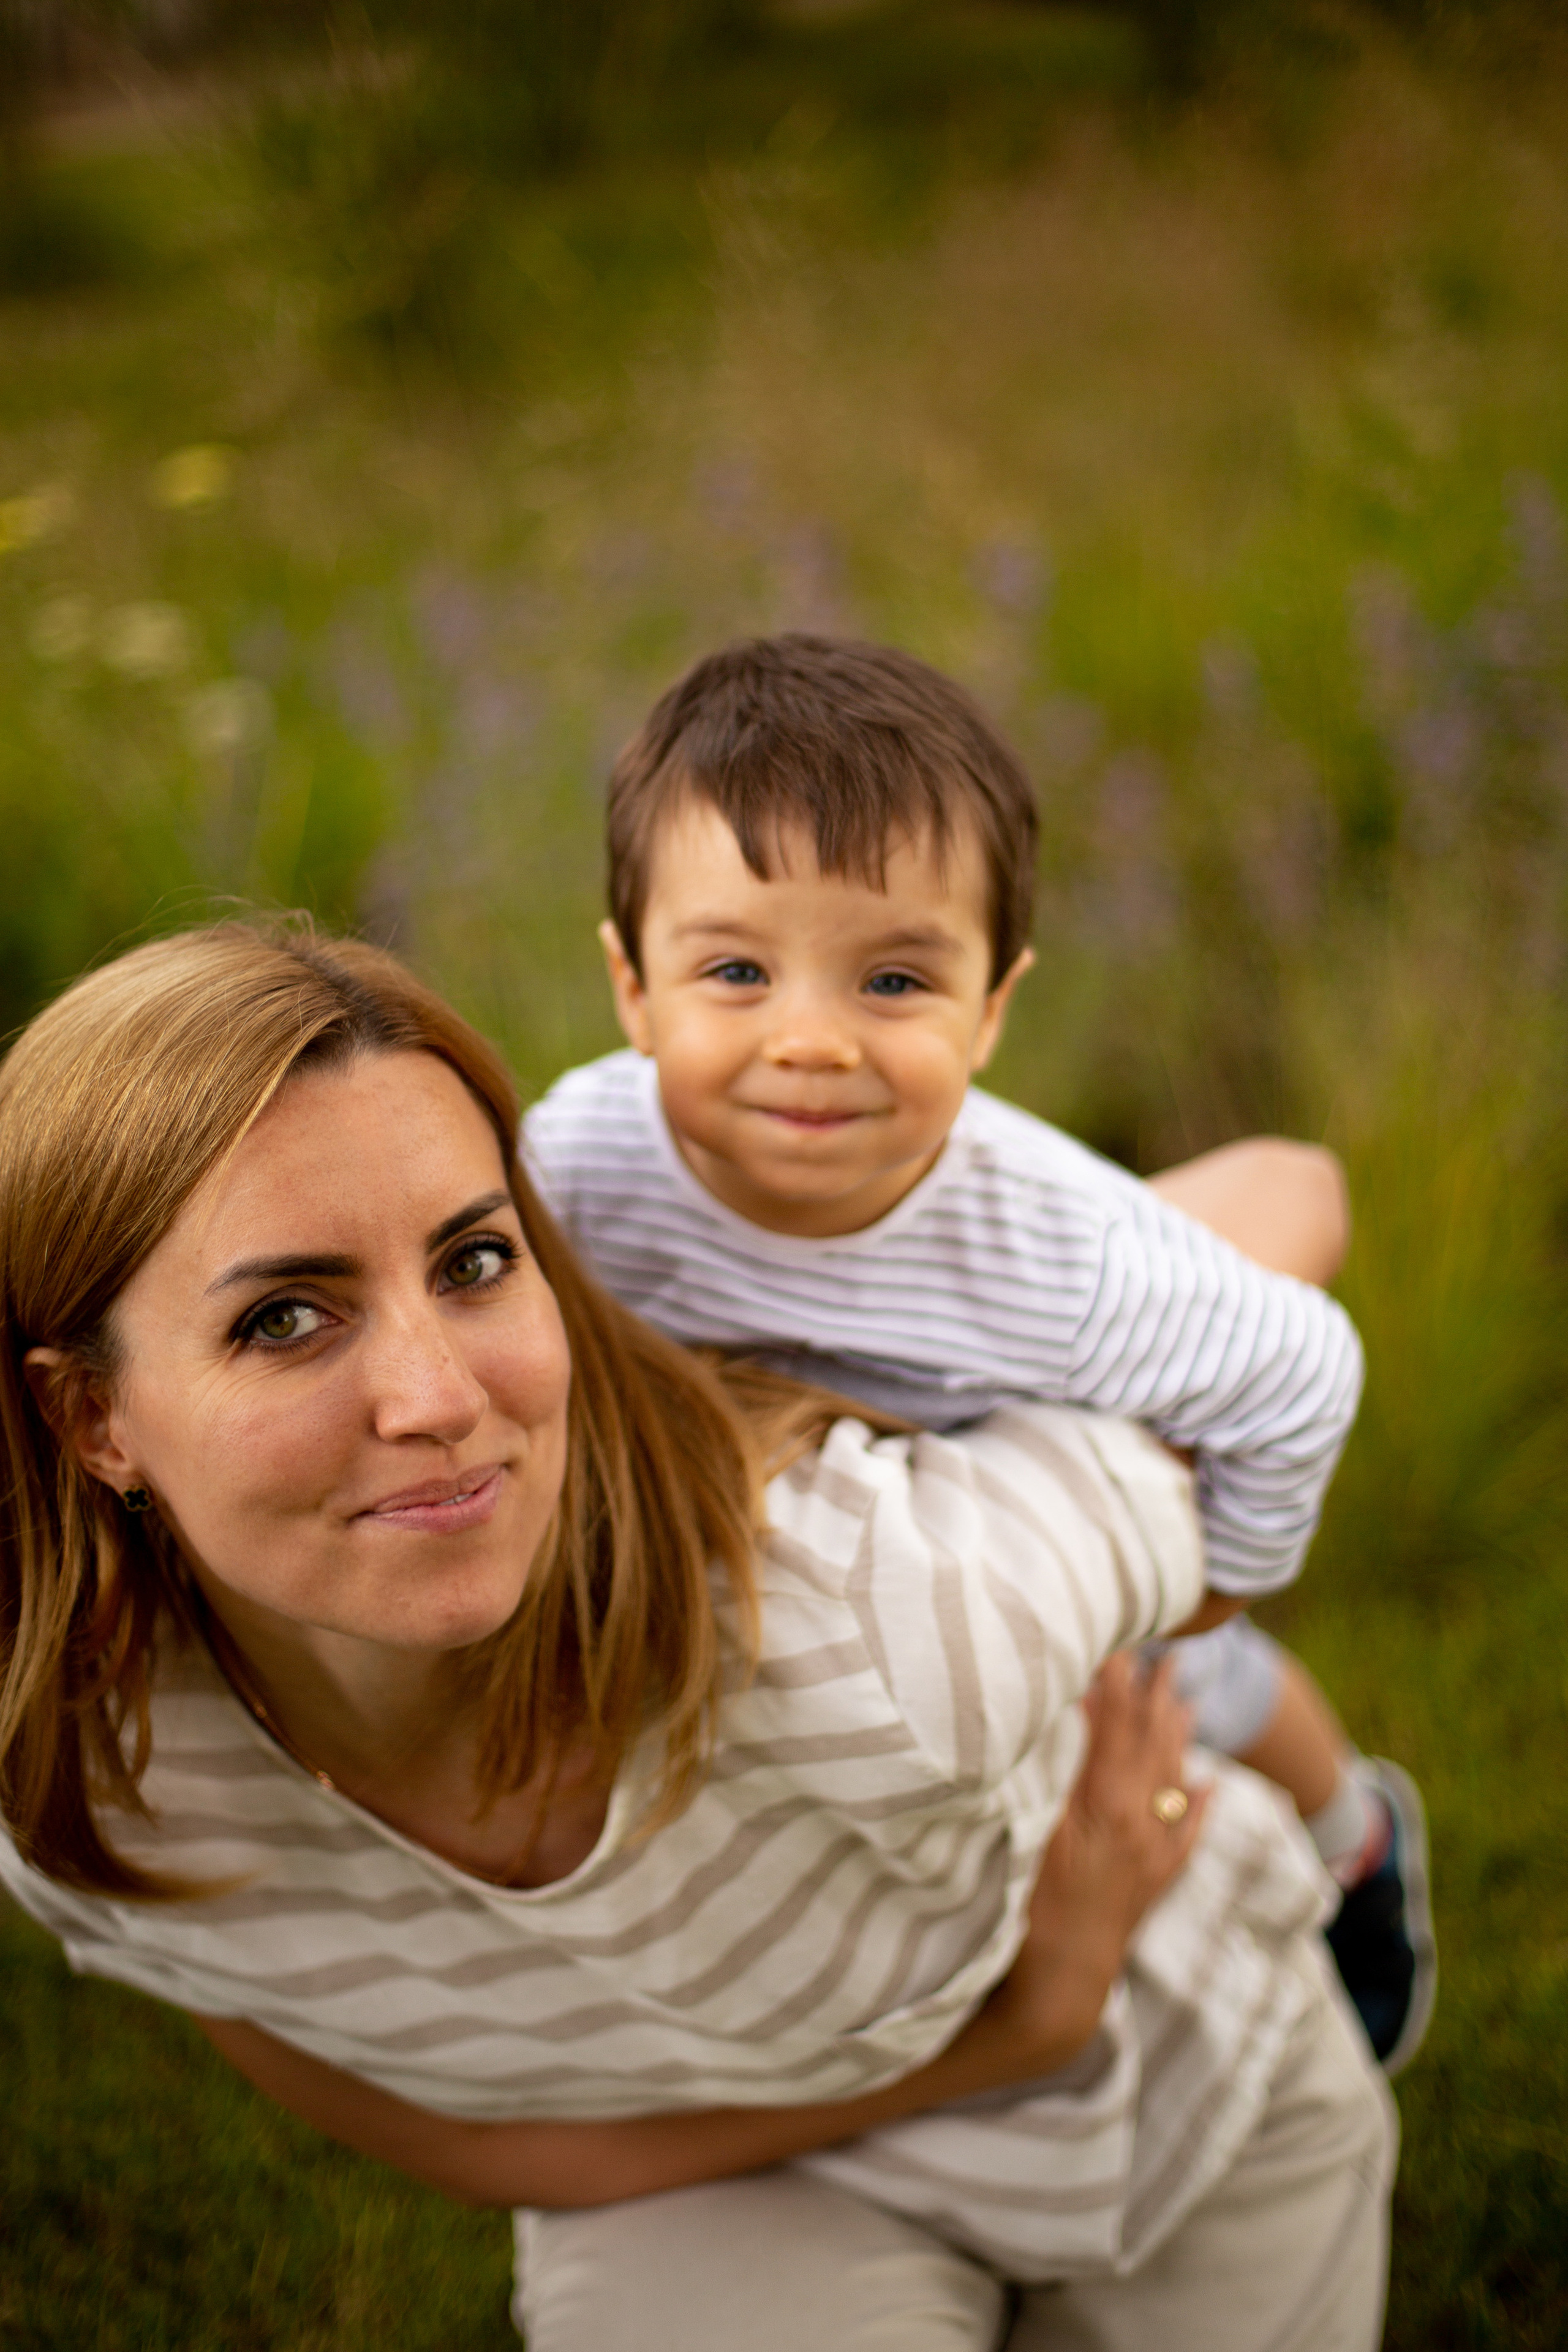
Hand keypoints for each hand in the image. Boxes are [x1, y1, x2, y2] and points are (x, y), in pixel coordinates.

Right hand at [975, 1651, 1208, 2075]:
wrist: (1057, 1988)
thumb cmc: (1027, 1909)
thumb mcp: (1030, 1831)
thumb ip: (1051, 1771)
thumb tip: (1066, 1712)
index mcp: (1107, 1806)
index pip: (1116, 1728)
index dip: (1118, 1684)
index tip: (1120, 1643)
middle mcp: (1139, 1826)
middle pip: (1151, 1748)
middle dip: (1156, 1699)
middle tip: (1167, 1655)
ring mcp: (1151, 1857)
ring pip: (1172, 1783)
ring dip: (1178, 1739)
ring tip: (1185, 1701)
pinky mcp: (1152, 1884)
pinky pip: (1184, 1837)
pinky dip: (1195, 1808)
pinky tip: (1204, 1787)